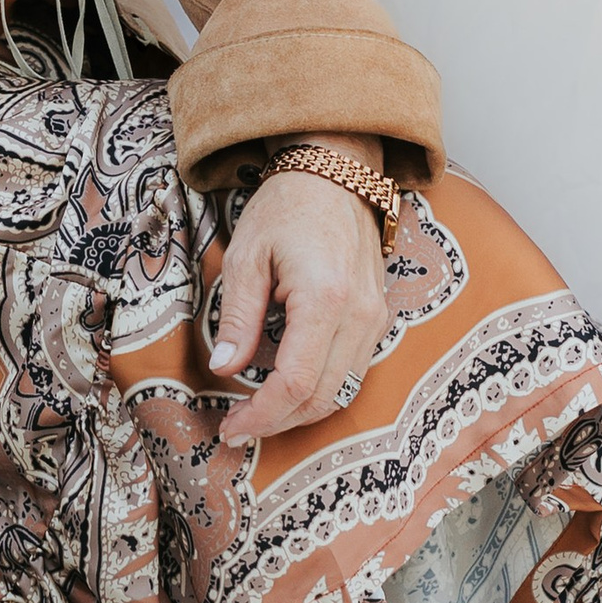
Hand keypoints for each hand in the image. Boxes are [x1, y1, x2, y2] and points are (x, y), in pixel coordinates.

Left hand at [210, 152, 390, 443]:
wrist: (335, 174)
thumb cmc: (287, 207)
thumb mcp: (247, 255)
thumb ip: (237, 315)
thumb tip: (224, 368)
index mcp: (325, 299)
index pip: (295, 383)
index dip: (261, 415)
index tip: (230, 428)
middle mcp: (359, 315)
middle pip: (322, 398)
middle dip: (278, 422)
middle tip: (238, 428)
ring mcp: (374, 318)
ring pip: (342, 392)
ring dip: (300, 412)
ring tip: (257, 413)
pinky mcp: (377, 317)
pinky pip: (352, 372)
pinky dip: (320, 390)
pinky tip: (285, 388)